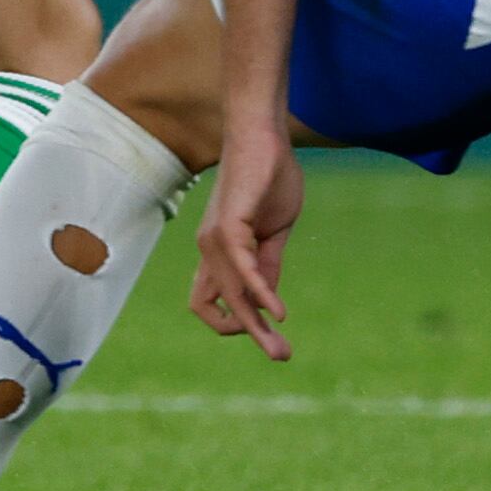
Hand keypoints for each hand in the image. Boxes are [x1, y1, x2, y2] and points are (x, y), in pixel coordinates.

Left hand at [190, 119, 303, 361]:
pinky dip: (259, 294)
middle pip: (214, 309)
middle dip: (248, 336)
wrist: (263, 135)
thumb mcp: (273, 231)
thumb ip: (269, 264)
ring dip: (255, 326)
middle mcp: (209, 250)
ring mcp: (215, 239)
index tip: (269, 327)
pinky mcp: (228, 226)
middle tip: (281, 356)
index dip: (235, 320)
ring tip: (281, 348)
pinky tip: (278, 311)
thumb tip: (269, 301)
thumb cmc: (268, 177)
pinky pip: (242, 270)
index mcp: (218, 252)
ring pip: (229, 295)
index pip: (211, 301)